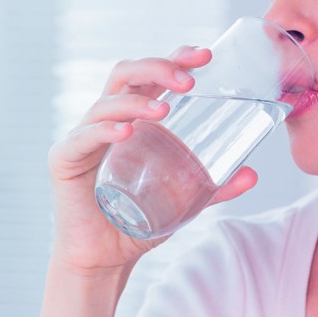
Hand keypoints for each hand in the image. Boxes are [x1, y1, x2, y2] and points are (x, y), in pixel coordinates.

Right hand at [46, 45, 257, 274]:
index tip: (206, 55)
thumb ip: (214, 187)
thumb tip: (253, 174)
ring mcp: (82, 138)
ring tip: (165, 109)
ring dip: (137, 101)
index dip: (174, 58)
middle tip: (190, 79)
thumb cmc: (136, 223)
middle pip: (125, 75)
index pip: (149, 76)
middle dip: (157, 67)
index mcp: (131, 119)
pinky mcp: (64, 161)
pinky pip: (83, 138)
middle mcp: (105, 121)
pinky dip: (104, 130)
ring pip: (106, 102)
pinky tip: (126, 131)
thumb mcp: (183, 201)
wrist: (103, 261)